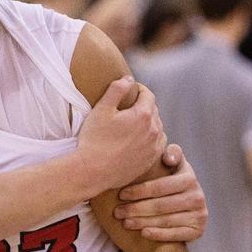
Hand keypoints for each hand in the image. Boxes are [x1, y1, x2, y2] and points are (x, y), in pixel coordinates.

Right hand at [78, 77, 165, 191]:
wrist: (93, 171)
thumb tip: (128, 79)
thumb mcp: (102, 109)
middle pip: (154, 111)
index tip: (132, 89)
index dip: (140, 89)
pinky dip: (151, 139)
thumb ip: (117, 89)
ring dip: (150, 123)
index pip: (148, 95)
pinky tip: (139, 140)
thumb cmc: (95, 139)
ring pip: (158, 129)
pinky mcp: (150, 162)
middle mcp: (154, 131)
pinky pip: (157, 145)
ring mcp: (154, 148)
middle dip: (144, 106)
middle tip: (130, 106)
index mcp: (144, 115)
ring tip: (135, 124)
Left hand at [115, 143, 207, 241]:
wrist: (184, 209)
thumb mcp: (171, 166)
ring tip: (124, 222)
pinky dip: (158, 234)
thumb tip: (164, 157)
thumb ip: (167, 154)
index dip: (140, 190)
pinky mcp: (198, 230)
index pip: (161, 185)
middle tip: (117, 211)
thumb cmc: (168, 183)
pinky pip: (175, 234)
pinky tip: (143, 233)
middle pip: (161, 204)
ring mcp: (199, 214)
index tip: (121, 194)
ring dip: (142, 222)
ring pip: (166, 220)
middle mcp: (197, 195)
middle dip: (136, 208)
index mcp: (188, 177)